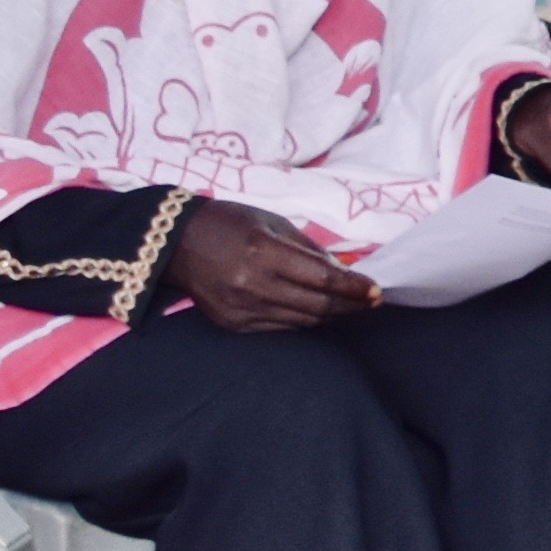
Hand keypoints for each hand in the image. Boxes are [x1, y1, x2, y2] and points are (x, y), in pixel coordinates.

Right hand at [171, 196, 375, 332]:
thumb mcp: (271, 223)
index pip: (322, 280)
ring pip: (302, 320)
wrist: (173, 244)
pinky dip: (303, 319)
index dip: (354, 288)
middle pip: (317, 306)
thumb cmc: (228, 224)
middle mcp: (252, 286)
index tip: (376, 290)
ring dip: (331, 314)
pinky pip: (280, 326)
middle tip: (371, 301)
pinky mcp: (233, 323)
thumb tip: (344, 270)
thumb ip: (308, 249)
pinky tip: (317, 311)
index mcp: (263, 254)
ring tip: (349, 306)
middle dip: (350, 305)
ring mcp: (241, 309)